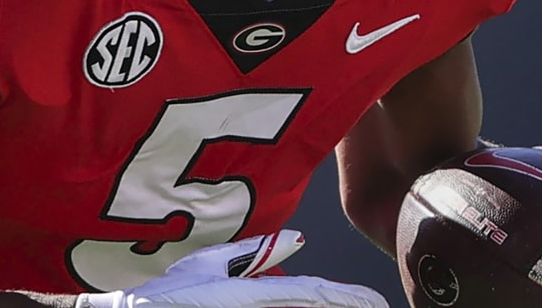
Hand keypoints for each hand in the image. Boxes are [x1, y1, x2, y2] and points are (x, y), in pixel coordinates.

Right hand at [75, 230, 388, 307]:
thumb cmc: (165, 295)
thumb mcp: (209, 268)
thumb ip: (254, 255)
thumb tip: (298, 240)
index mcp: (247, 294)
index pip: (311, 295)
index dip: (348, 299)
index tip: (376, 302)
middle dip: (328, 306)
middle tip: (355, 303)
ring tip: (305, 298)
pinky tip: (287, 306)